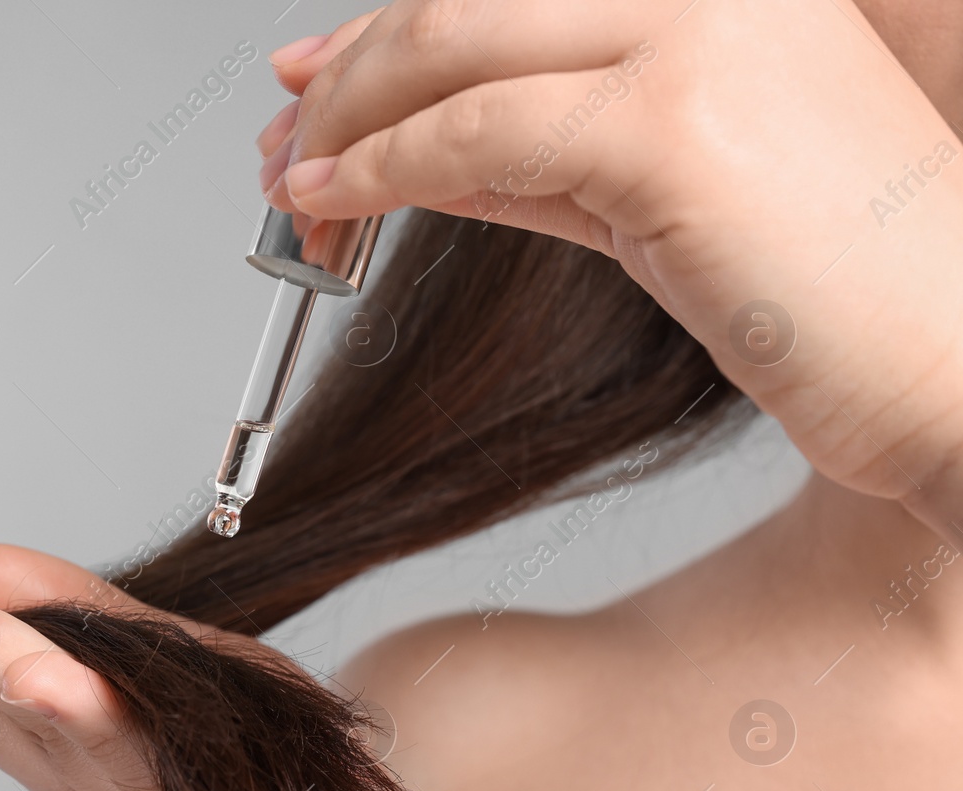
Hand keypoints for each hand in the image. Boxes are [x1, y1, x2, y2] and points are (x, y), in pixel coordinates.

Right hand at [0, 479, 174, 790]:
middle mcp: (53, 756)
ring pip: (19, 702)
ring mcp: (107, 778)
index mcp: (37, 720)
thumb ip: (68, 614)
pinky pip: (123, 749)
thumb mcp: (151, 662)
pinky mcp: (176, 790)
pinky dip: (74, 713)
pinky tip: (38, 677)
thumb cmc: (240, 754)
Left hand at [261, 2, 962, 539]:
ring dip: (348, 118)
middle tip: (283, 136)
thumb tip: (413, 156)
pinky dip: (385, 167)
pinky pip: (476, 134)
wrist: (960, 365)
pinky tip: (334, 195)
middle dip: (350, 74)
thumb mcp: (657, 200)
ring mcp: (697, 37)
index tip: (315, 75)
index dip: (391, 32)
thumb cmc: (831, 295)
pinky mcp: (672, 123)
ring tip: (289, 179)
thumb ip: (539, 161)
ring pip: (454, 49)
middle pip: (464, 2)